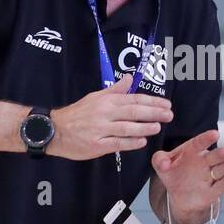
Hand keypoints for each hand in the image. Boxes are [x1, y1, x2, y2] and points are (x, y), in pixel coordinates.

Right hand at [46, 73, 172, 160]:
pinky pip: (116, 143)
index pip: (134, 99)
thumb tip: (129, 78)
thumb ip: (115, 90)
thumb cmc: (77, 114)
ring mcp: (100, 129)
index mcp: (106, 101)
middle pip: (133, 111)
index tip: (166, 104)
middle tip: (169, 115)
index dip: (152, 101)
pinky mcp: (96, 144)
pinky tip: (141, 141)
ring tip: (157, 127)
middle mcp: (105, 113)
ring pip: (126, 127)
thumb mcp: (95, 97)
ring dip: (144, 127)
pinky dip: (130, 142)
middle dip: (153, 113)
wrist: (54, 130)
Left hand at [150, 129, 223, 223]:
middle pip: (214, 157)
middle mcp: (204, 162)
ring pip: (221, 170)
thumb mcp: (161, 165)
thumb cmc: (173, 174)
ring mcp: (209, 177)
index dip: (206, 139)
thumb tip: (163, 164)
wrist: (179, 195)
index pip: (199, 143)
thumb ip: (159, 160)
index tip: (214, 134)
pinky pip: (220, 186)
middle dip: (222, 155)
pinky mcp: (212, 192)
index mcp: (192, 152)